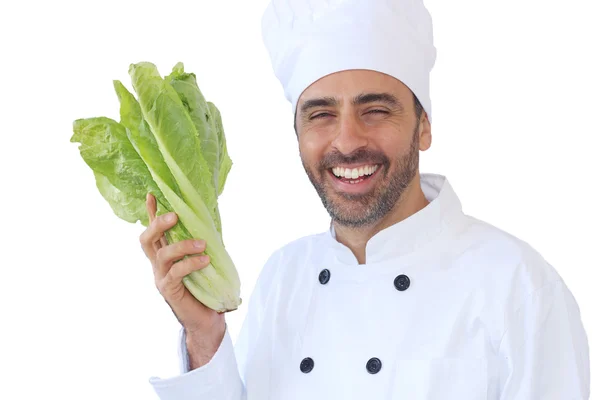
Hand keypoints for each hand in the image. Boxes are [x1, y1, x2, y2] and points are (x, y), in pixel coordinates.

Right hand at [140, 193, 224, 366]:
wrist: (207, 320)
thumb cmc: (206, 288)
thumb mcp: (203, 260)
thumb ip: (200, 244)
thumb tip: (210, 223)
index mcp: (165, 255)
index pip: (154, 231)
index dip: (151, 213)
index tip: (153, 194)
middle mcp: (159, 265)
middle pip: (147, 239)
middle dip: (157, 224)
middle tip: (174, 215)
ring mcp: (161, 278)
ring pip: (162, 254)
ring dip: (182, 245)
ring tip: (202, 243)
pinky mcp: (169, 290)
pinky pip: (176, 273)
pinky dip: (191, 263)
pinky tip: (205, 260)